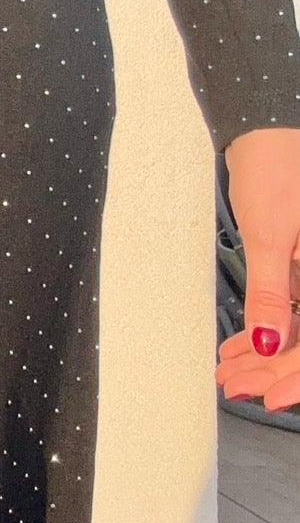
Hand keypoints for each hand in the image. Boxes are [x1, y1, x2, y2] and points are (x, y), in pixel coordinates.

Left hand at [215, 127, 299, 411]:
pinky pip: (294, 305)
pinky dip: (268, 325)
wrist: (268, 125)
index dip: (297, 375)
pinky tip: (241, 344)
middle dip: (273, 368)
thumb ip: (272, 293)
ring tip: (229, 369)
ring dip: (266, 352)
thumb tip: (271, 342)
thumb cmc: (276, 163)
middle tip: (234, 384)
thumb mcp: (270, 233)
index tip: (269, 397)